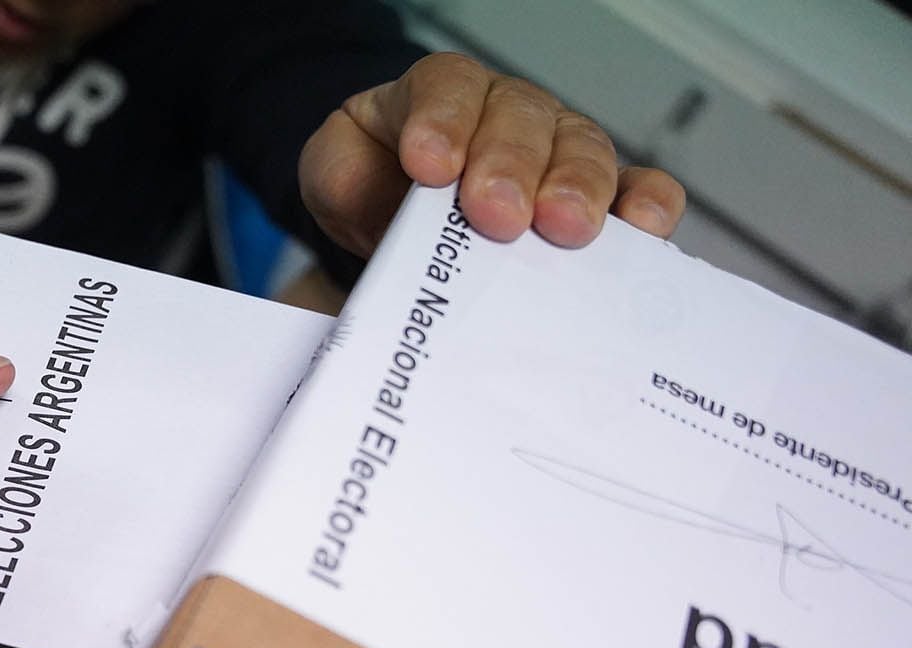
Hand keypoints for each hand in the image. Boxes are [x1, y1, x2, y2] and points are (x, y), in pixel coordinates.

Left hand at [299, 52, 686, 255]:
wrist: (392, 223)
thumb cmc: (372, 187)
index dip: (442, 121)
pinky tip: (637, 228)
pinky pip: (634, 188)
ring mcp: (558, 151)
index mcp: (439, 95)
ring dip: (576, 189)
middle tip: (497, 213)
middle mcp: (507, 114)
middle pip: (521, 119)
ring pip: (582, 150)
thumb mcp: (335, 177)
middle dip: (510, 166)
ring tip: (563, 229)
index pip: (446, 87)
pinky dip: (644, 204)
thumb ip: (345, 180)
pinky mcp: (596, 198)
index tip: (429, 165)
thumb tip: (379, 208)